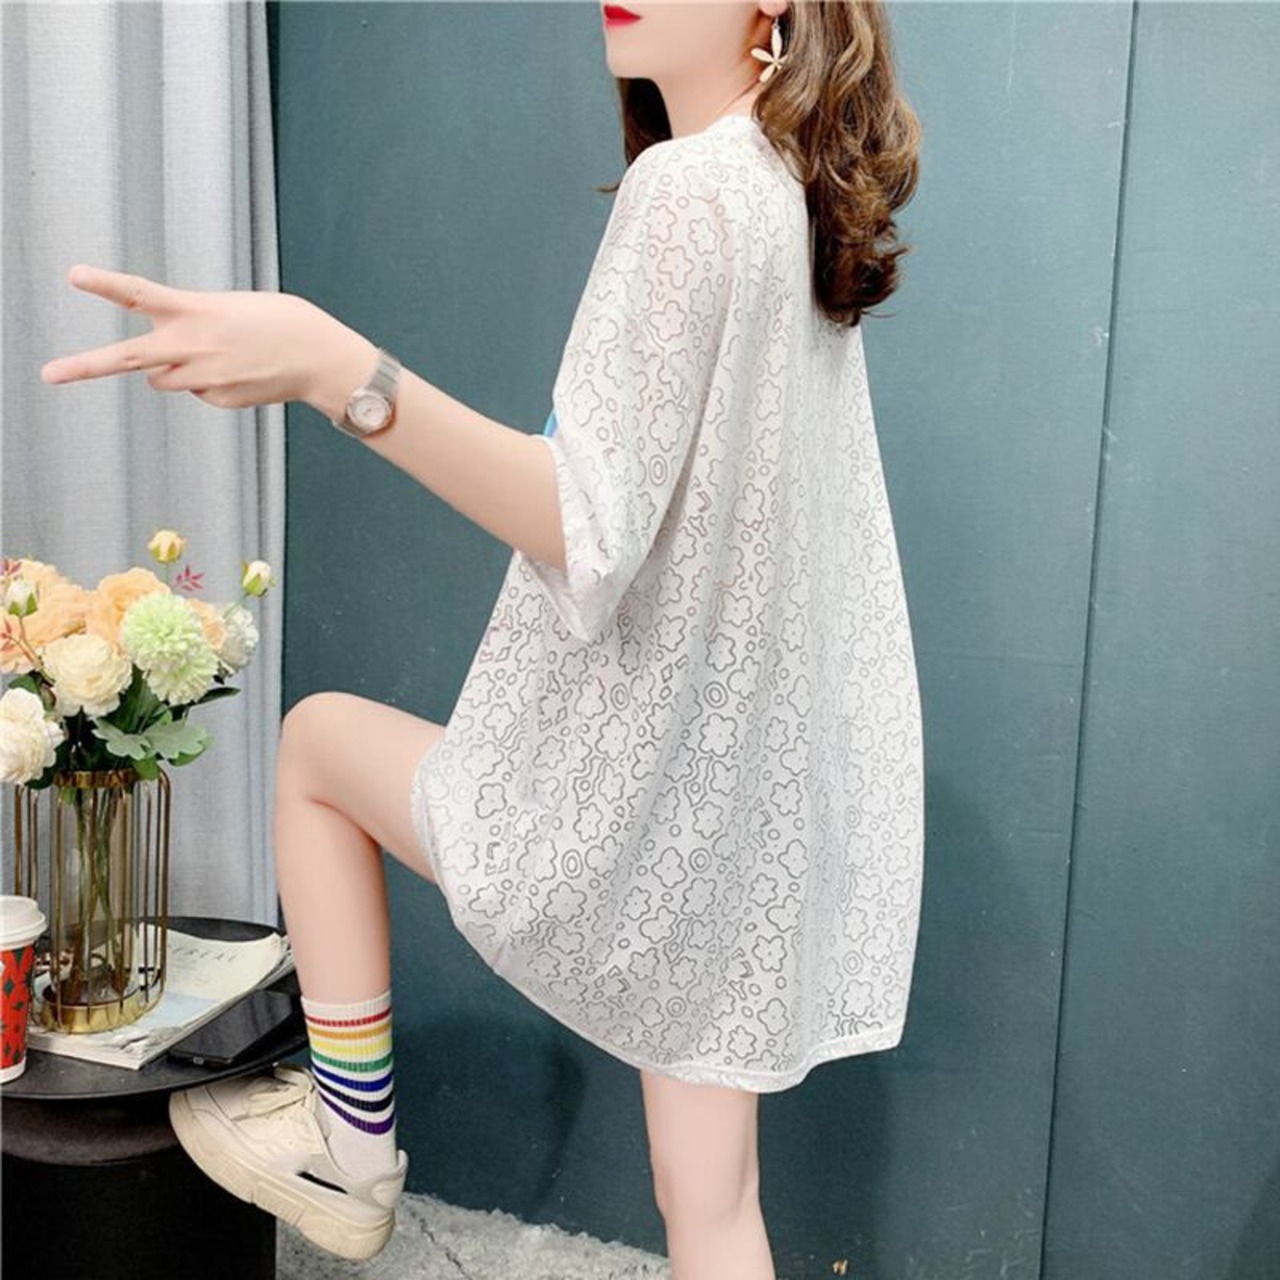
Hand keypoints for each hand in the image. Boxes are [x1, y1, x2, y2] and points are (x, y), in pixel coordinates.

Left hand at [40, 264, 337, 409]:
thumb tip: (166, 370)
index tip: (75, 276)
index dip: (105, 283)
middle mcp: (192, 346)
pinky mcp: (219, 400)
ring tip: (219, 355)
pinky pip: (199, 392)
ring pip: (164, 378)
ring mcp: (204, 378)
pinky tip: (243, 372)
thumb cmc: (284, 324)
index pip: (141, 293)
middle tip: (49, 373)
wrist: (321, 359)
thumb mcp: (232, 308)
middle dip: (84, 366)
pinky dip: (213, 383)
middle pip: (126, 358)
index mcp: (196, 311)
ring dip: (175, 369)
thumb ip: (193, 326)